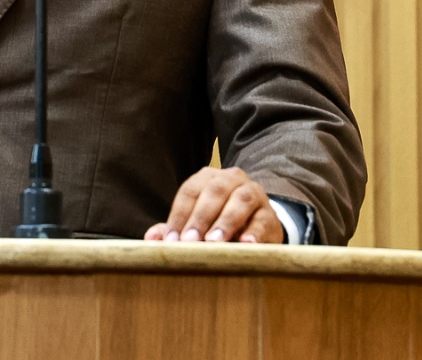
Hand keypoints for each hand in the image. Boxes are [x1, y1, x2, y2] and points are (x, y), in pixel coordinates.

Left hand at [143, 167, 284, 243]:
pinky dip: (254, 231)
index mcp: (208, 178)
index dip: (179, 216)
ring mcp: (254, 193)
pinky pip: (263, 219)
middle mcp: (231, 179)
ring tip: (215, 241)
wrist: (257, 222)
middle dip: (201, 217)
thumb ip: (175, 228)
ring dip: (226, 221)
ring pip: (241, 200)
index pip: (189, 192)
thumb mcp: (197, 223)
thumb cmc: (218, 221)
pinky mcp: (270, 213)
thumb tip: (151, 239)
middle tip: (190, 242)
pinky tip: (246, 244)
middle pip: (214, 191)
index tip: (171, 241)